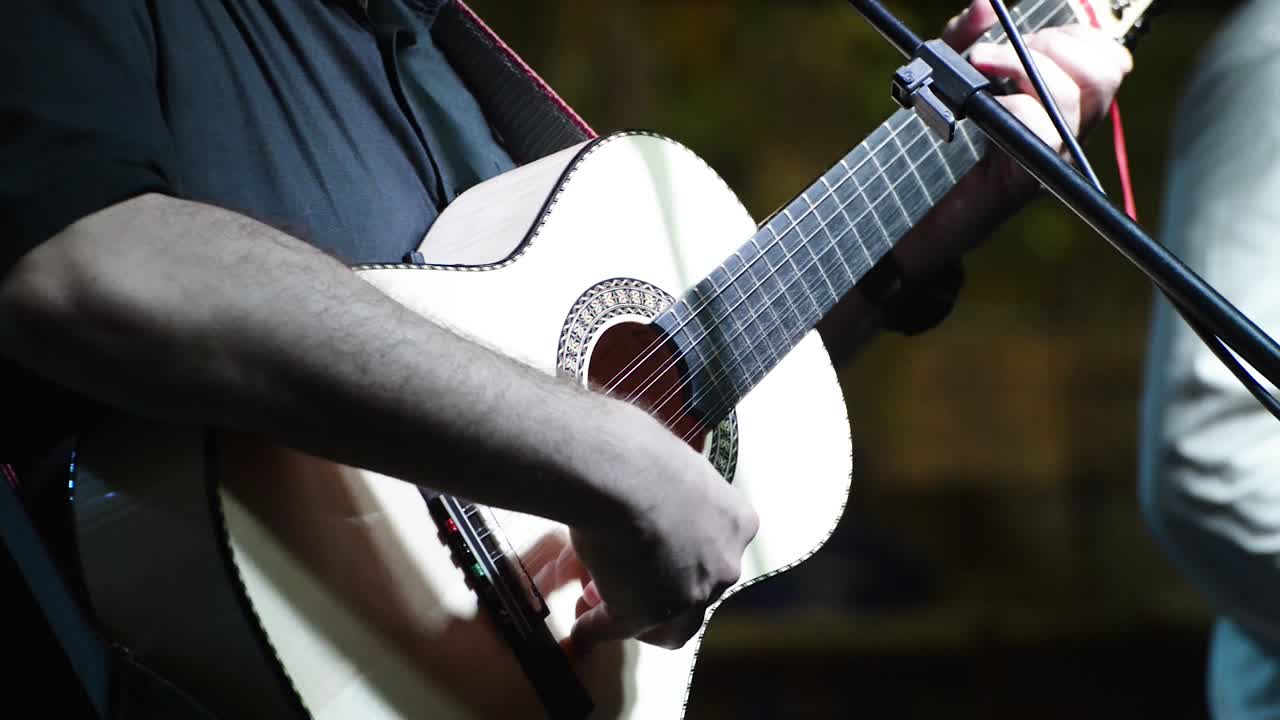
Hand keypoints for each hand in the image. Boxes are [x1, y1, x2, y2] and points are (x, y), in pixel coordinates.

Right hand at [553, 403, 758, 653]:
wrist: (623, 471)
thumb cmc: (641, 453)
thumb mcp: (670, 470)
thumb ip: (665, 493)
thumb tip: (637, 490)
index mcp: (737, 522)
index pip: (718, 554)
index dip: (686, 562)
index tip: (660, 562)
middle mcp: (724, 561)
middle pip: (697, 590)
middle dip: (662, 590)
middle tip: (631, 586)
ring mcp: (692, 591)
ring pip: (668, 618)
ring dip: (634, 615)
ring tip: (600, 609)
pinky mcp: (650, 612)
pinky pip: (622, 626)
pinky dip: (600, 627)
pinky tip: (584, 627)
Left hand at [891, 1, 1133, 273]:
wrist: (909, 205)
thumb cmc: (935, 138)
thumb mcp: (948, 74)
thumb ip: (965, 36)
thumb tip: (984, 5)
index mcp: (1062, 98)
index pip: (1106, 55)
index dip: (1077, 34)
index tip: (1029, 35)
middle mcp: (1068, 127)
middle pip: (1104, 70)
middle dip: (1051, 45)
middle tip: (996, 55)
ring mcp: (1052, 155)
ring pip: (1074, 96)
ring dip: (1025, 68)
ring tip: (979, 68)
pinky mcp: (1027, 180)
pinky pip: (1042, 133)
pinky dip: (1015, 108)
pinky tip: (984, 110)